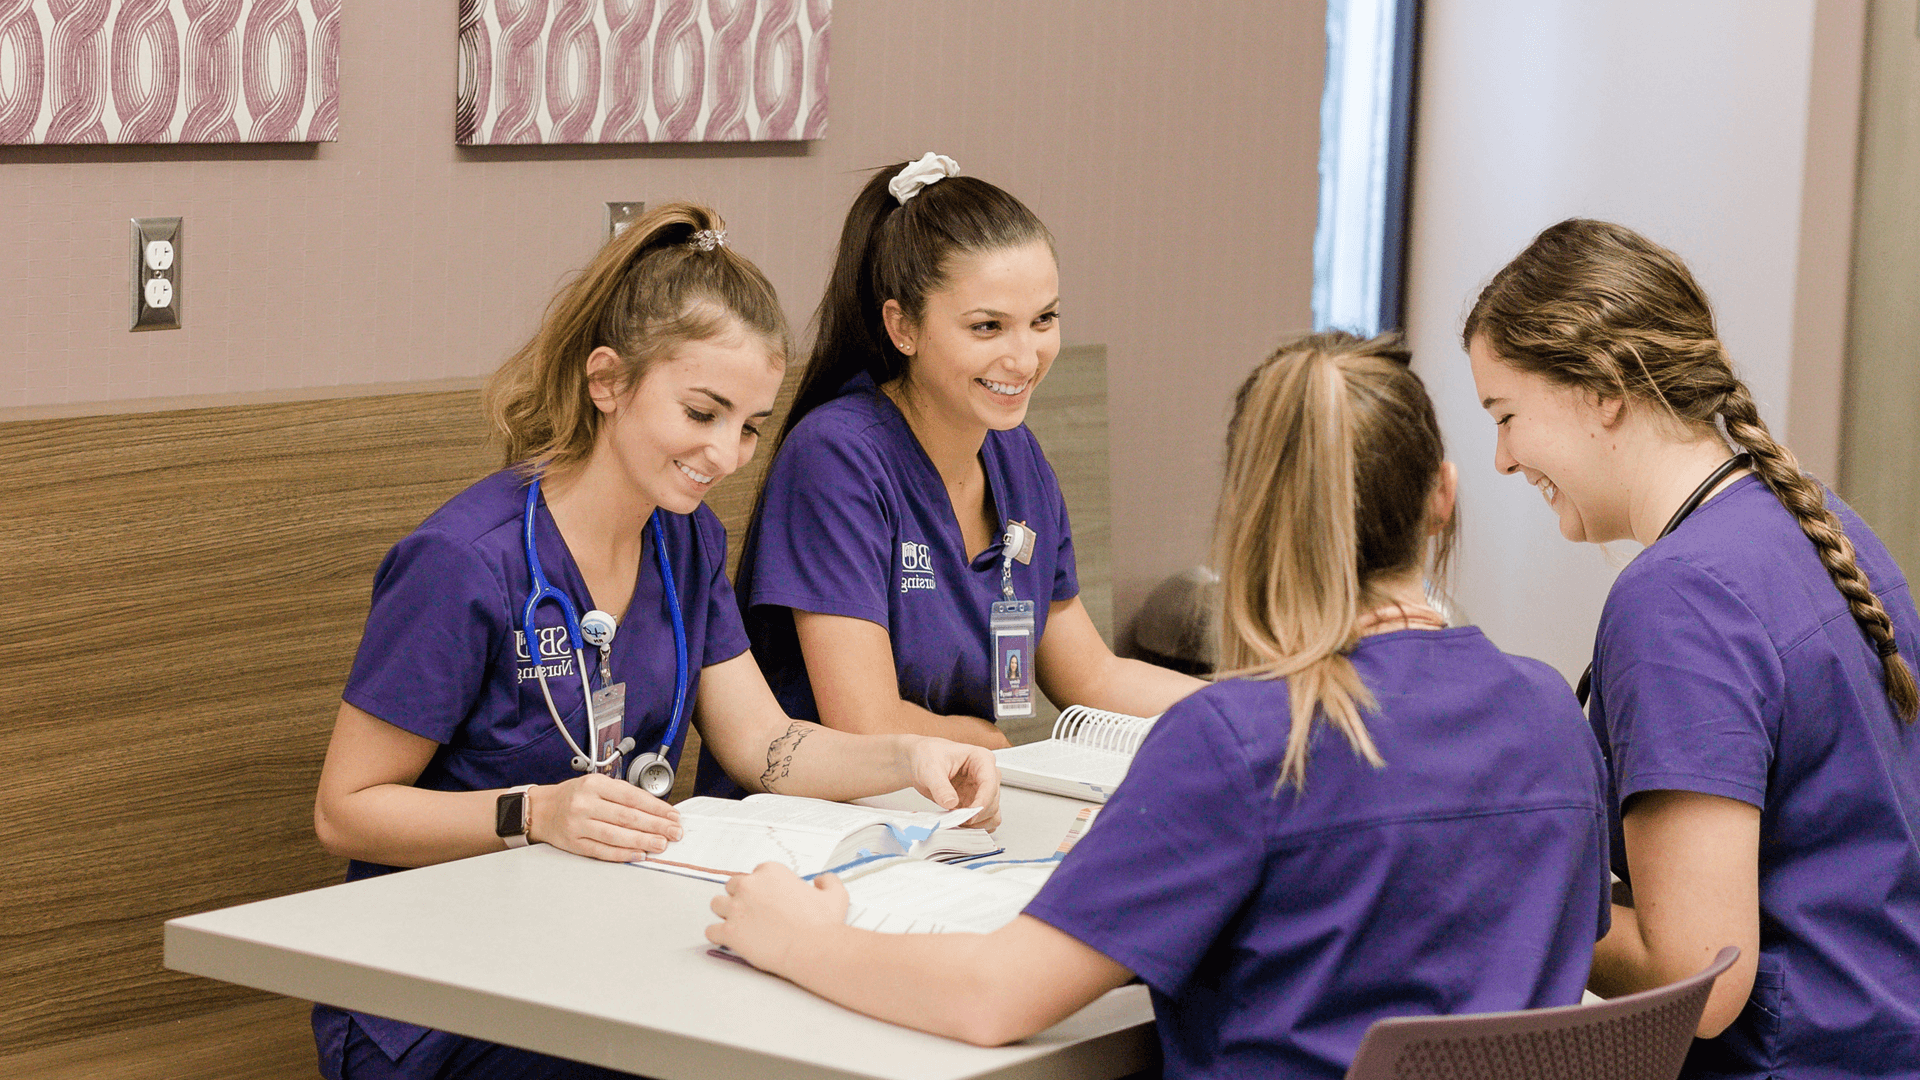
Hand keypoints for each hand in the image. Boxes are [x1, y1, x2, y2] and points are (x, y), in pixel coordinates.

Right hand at [528, 773, 682, 861]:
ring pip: (616, 835)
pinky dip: (623, 854)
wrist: (541, 809)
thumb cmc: (574, 796)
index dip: (656, 808)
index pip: (632, 796)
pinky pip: (602, 851)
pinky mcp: (574, 844)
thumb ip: (623, 795)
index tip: (673, 816)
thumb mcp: (597, 784)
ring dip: (643, 841)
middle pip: (627, 817)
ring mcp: (578, 825)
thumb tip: (657, 810)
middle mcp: (585, 803)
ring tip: (661, 844)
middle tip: (674, 832)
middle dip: (655, 826)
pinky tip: (639, 854)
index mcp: (594, 784)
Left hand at [707, 863, 848, 975]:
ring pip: (717, 905)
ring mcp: (736, 908)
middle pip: (732, 886)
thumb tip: (822, 879)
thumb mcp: (835, 895)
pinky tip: (729, 941)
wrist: (812, 949)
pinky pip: (711, 931)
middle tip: (753, 913)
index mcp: (771, 872)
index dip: (761, 889)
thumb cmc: (822, 924)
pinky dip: (718, 936)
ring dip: (725, 913)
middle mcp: (749, 885)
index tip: (768, 901)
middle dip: (740, 898)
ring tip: (738, 925)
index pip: (755, 875)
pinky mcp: (729, 931)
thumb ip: (828, 881)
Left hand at [905, 737, 1000, 830]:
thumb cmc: (929, 756)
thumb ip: (940, 787)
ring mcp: (982, 790)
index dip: (982, 802)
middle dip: (976, 815)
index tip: (970, 815)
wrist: (920, 761)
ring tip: (957, 821)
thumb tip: (951, 802)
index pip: (990, 784)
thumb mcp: (930, 769)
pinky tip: (959, 823)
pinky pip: (985, 820)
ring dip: (977, 823)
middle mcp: (986, 775)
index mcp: (981, 759)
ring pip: (992, 813)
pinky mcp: (976, 803)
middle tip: (956, 819)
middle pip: (993, 801)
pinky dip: (975, 826)